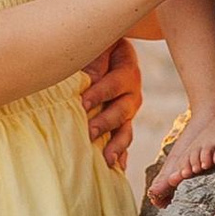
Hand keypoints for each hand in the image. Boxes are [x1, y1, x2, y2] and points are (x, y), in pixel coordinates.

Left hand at [79, 35, 141, 173]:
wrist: (107, 50)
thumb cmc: (97, 47)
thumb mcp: (96, 47)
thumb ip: (93, 61)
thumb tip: (86, 80)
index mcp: (127, 71)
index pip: (114, 84)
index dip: (99, 93)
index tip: (82, 104)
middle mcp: (132, 93)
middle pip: (122, 111)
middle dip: (105, 123)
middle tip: (89, 133)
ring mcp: (128, 111)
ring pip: (125, 129)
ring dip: (116, 145)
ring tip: (107, 160)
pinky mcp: (123, 124)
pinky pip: (124, 140)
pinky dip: (121, 155)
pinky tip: (117, 169)